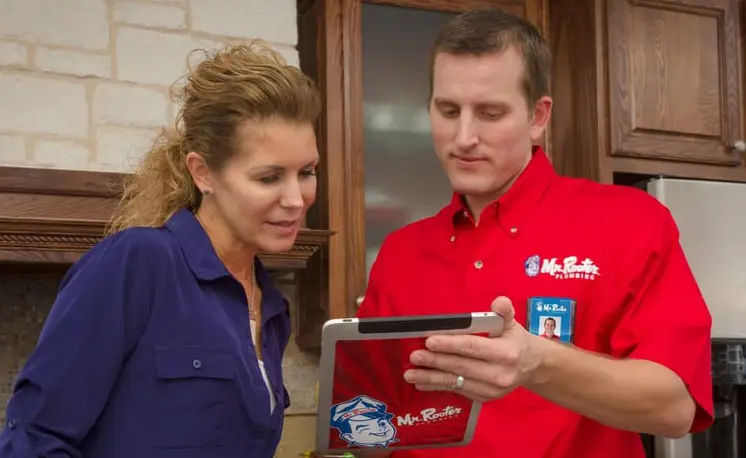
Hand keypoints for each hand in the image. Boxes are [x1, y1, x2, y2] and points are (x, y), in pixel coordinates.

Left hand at [402, 296, 542, 401]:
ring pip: (456, 382)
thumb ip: (504, 311)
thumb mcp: (512, 323)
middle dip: (435, 361)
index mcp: (506, 353)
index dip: (450, 344)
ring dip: (431, 378)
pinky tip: (422, 382)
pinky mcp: (484, 398)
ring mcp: (491, 390)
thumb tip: (499, 302)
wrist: (531, 367)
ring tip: (410, 374)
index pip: (473, 347)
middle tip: (414, 356)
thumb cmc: (515, 340)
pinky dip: (437, 387)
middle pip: (461, 366)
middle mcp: (499, 374)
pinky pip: (457, 391)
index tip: (430, 341)